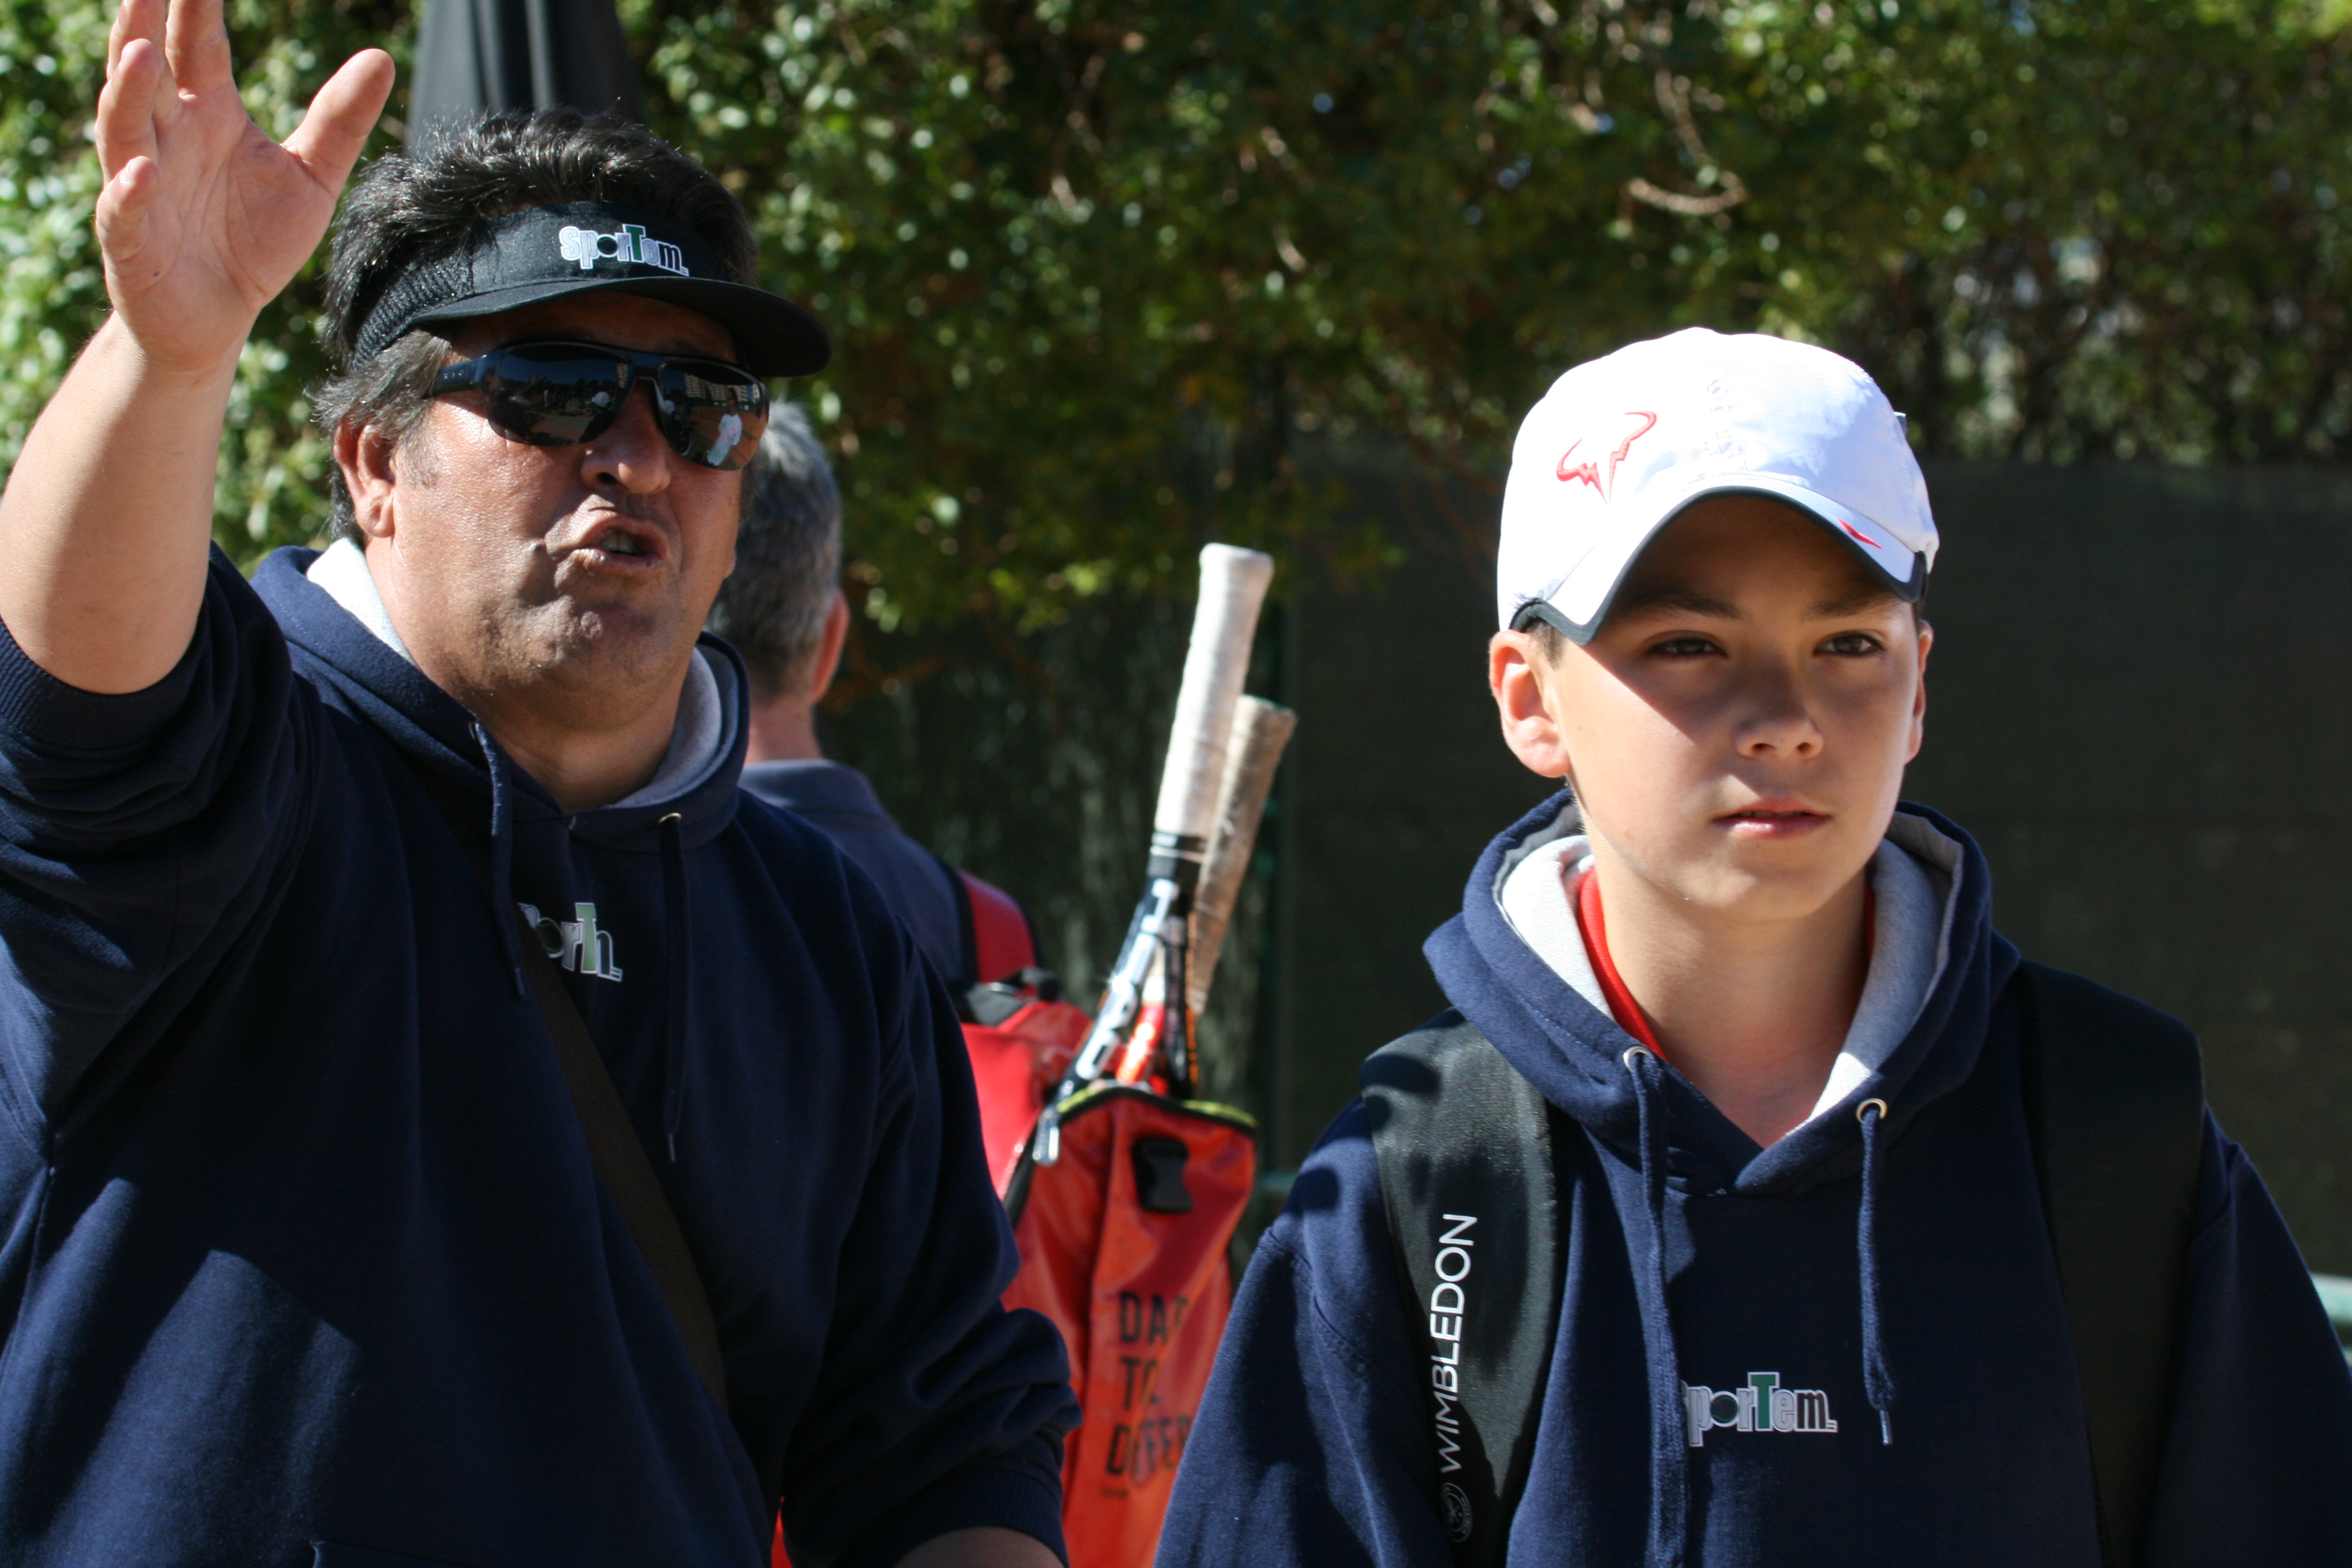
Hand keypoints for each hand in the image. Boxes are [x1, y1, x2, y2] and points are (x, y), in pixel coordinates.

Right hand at [92, 0, 392, 372]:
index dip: (196, 5)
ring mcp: (141, 185)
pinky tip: (139, 173)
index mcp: (208, 113)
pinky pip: (122, 211)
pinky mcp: (132, 241)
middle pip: (147, 71)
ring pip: (124, 128)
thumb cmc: (255, 242)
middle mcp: (167, 137)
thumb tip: (380, 56)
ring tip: (138, 55)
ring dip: (127, 93)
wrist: (220, 319)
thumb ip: (339, 120)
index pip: (197, 45)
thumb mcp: (311, 177)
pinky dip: (127, 192)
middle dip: (142, 26)